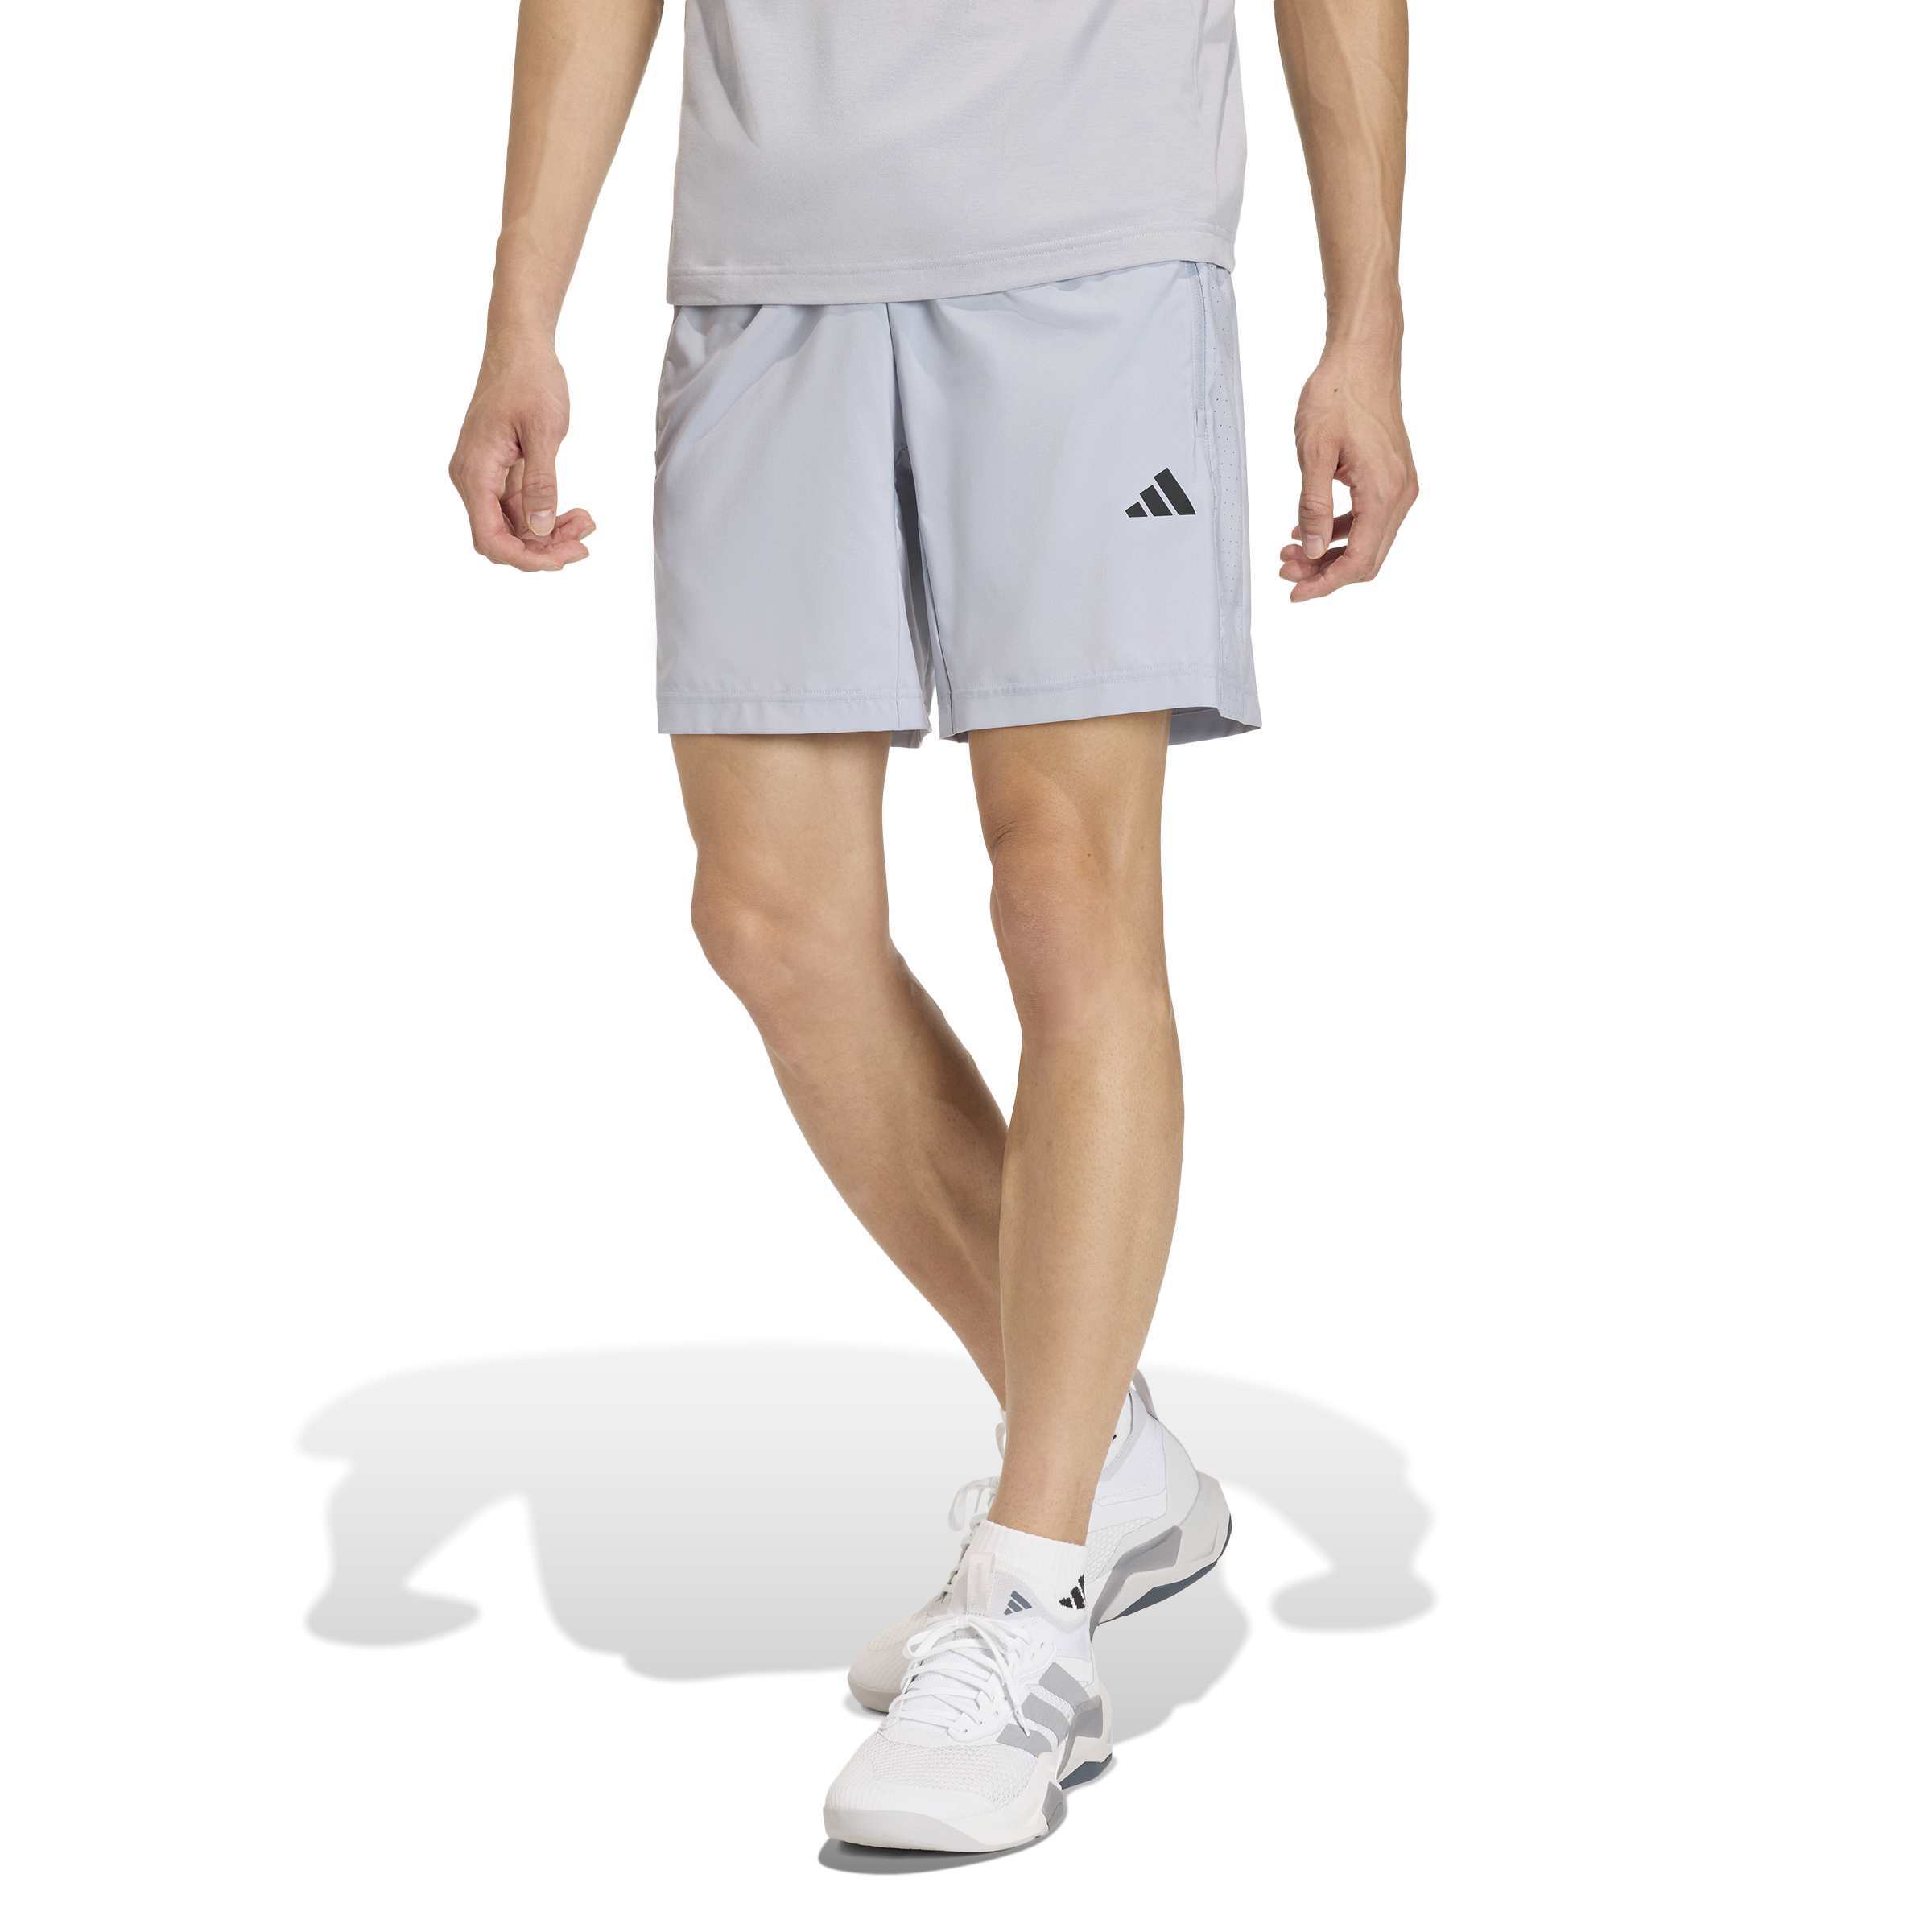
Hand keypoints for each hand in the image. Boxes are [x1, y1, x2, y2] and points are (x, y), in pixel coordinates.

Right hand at [448, 343, 594, 570]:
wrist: (520, 346)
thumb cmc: (530, 379)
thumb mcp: (543, 431)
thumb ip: (541, 483)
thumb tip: (539, 529)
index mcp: (475, 472)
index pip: (490, 539)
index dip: (526, 558)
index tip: (564, 556)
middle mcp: (472, 479)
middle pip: (503, 539)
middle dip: (543, 548)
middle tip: (584, 543)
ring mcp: (485, 477)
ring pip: (515, 527)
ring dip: (550, 533)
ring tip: (586, 524)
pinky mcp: (500, 472)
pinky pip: (521, 508)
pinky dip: (547, 515)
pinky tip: (575, 514)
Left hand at [1279, 352, 1417, 600]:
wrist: (1363, 356)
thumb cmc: (1339, 395)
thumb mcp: (1314, 453)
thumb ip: (1312, 507)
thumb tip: (1310, 551)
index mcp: (1384, 492)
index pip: (1358, 561)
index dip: (1325, 584)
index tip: (1295, 593)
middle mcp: (1401, 493)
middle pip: (1366, 558)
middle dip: (1324, 571)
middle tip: (1284, 571)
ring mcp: (1400, 485)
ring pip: (1367, 541)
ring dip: (1329, 553)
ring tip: (1289, 551)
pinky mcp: (1392, 475)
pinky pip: (1369, 519)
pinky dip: (1340, 531)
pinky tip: (1308, 528)